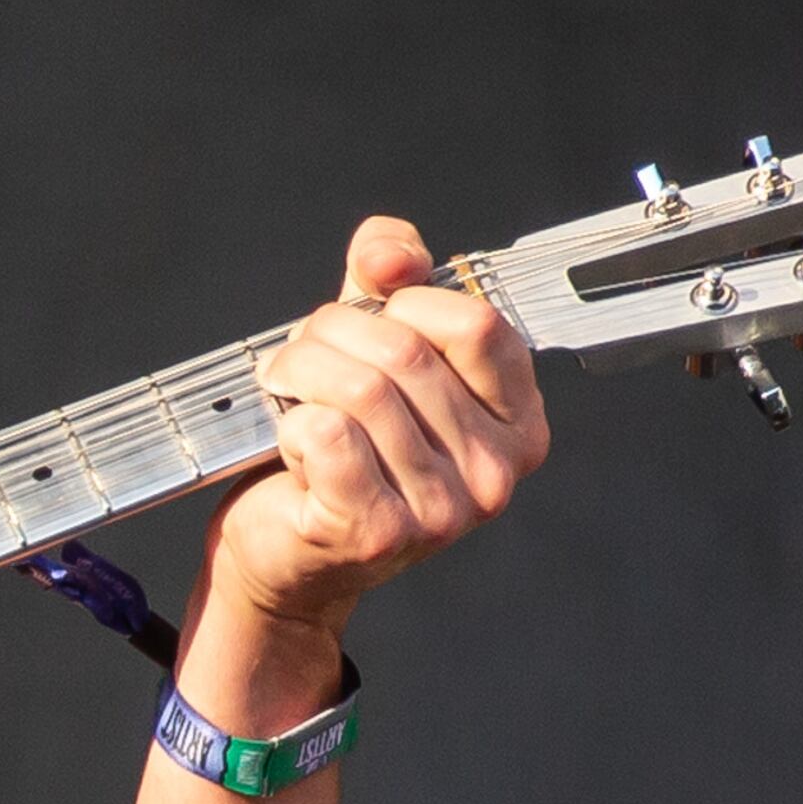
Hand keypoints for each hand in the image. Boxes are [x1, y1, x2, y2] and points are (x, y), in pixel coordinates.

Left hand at [209, 216, 550, 649]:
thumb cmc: (335, 451)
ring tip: (286, 394)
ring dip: (299, 377)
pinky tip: (292, 445)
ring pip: (361, 390)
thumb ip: (388, 282)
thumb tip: (388, 251)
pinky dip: (291, 425)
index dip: (404, 301)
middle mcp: (494, 473)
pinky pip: (327, 436)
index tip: (364, 316)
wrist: (285, 552)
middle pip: (407, 352)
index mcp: (517, 422)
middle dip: (329, 336)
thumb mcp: (371, 349)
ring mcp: (442, 512)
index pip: (477, 322)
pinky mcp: (379, 534)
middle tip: (298, 357)